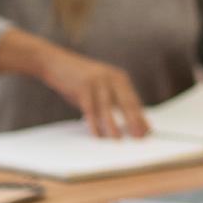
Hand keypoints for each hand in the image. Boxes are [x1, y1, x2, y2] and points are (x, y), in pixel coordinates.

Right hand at [34, 45, 149, 138]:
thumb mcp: (100, 86)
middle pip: (126, 103)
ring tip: (117, 140)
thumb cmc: (79, 79)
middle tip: (139, 138)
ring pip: (108, 108)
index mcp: (119, 78)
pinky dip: (94, 123)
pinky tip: (97, 134)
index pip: (134, 101)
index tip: (147, 132)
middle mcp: (111, 77)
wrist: (55, 62)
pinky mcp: (83, 86)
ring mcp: (97, 81)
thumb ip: (112, 100)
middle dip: (133, 122)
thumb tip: (128, 122)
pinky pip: (90, 109)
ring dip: (113, 126)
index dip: (141, 117)